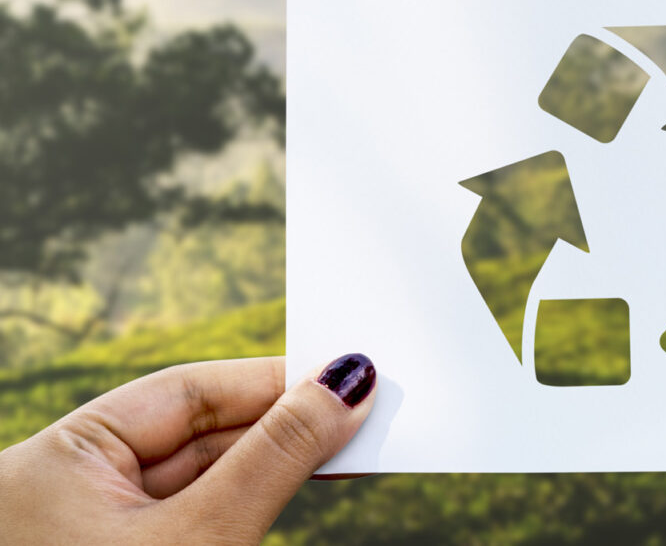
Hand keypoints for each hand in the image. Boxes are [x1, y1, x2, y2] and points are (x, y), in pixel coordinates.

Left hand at [0, 353, 376, 543]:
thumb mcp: (202, 536)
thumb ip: (277, 456)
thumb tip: (345, 383)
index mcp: (61, 458)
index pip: (187, 392)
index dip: (271, 380)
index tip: (347, 374)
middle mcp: (74, 485)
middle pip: (199, 431)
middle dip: (283, 422)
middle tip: (366, 409)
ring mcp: (99, 530)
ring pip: (204, 477)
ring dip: (277, 463)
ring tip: (349, 445)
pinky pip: (200, 517)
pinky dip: (252, 501)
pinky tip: (302, 484)